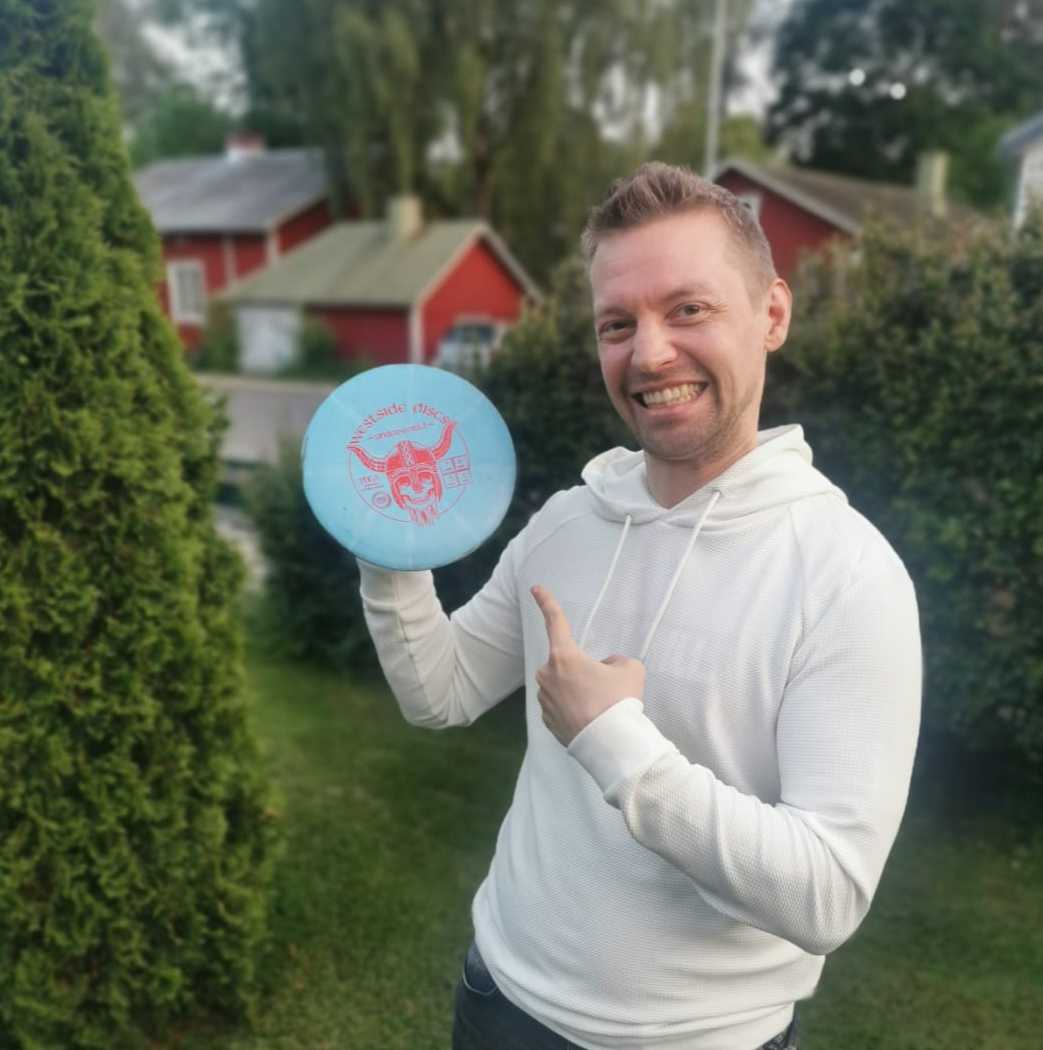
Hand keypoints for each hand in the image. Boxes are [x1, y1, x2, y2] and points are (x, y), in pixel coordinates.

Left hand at [531, 585, 645, 746]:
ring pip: (563, 686)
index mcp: (564, 657)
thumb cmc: (619, 702)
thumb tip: (604, 668)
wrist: (611, 745)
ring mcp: (545, 699)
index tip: (535, 588)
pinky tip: (591, 720)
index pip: (555, 622)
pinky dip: (574, 709)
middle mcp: (548, 676)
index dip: (547, 603)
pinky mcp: (547, 721)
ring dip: (578, 690)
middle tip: (604, 687)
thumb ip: (615, 661)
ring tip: (600, 707)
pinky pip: (561, 706)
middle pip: (566, 663)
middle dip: (582, 669)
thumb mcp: (630, 670)